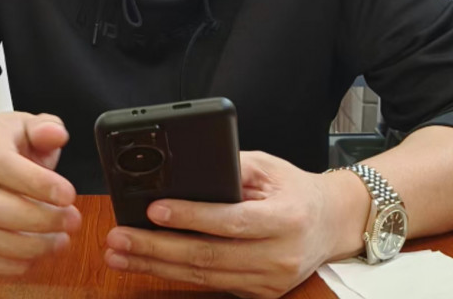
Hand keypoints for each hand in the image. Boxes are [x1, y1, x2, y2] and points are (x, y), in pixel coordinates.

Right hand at [0, 112, 81, 274]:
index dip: (35, 182)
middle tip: (71, 222)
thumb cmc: (6, 144)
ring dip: (23, 246)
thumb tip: (56, 134)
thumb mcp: (27, 125)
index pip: (0, 162)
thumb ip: (46, 128)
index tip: (69, 195)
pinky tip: (31, 259)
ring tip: (59, 242)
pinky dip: (2, 263)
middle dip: (35, 219)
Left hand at [104, 151, 347, 297]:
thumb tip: (187, 169)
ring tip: (120, 253)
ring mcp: (268, 282)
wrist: (332, 224)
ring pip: (203, 276)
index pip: (229, 221)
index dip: (190, 216)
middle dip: (156, 247)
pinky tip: (149, 263)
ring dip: (156, 265)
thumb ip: (232, 166)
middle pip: (207, 256)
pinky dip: (175, 274)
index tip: (154, 209)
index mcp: (284, 220)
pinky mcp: (258, 293)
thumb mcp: (269, 166)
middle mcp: (278, 257)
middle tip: (119, 237)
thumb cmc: (295, 189)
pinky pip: (210, 285)